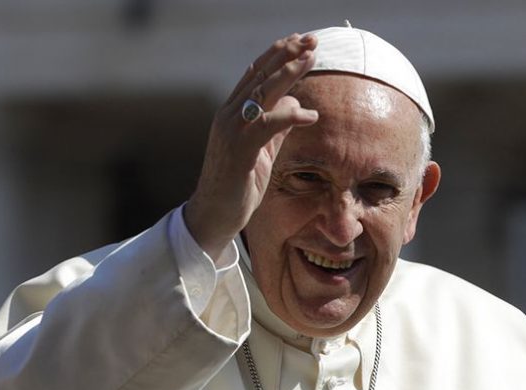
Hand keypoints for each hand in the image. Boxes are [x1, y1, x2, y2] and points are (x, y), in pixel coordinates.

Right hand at [185, 33, 318, 260]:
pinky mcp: (239, 150)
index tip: (301, 41)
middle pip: (260, 75)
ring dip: (288, 72)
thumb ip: (277, 126)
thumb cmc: (238, 185)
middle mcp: (228, 116)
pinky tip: (311, 116)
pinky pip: (267, 125)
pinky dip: (290, 117)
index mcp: (232, 114)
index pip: (256, 75)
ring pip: (261, 92)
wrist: (214, 214)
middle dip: (286, 54)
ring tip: (311, 57)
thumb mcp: (263, 151)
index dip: (278, 55)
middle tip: (310, 39)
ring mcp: (231, 131)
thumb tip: (296, 102)